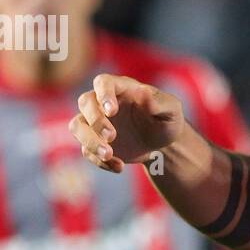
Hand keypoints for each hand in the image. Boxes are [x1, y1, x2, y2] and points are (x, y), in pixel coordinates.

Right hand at [70, 73, 184, 172]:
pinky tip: (119, 166)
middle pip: (85, 102)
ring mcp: (95, 122)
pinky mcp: (94, 142)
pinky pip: (86, 150)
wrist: (162, 144)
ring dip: (90, 141)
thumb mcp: (172, 111)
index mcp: (121, 88)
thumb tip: (143, 92)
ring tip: (109, 155)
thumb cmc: (166, 120)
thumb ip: (160, 102)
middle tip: (111, 136)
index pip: (103, 82)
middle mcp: (102, 102)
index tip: (112, 111)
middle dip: (95, 120)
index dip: (103, 94)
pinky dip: (99, 161)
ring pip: (77, 126)